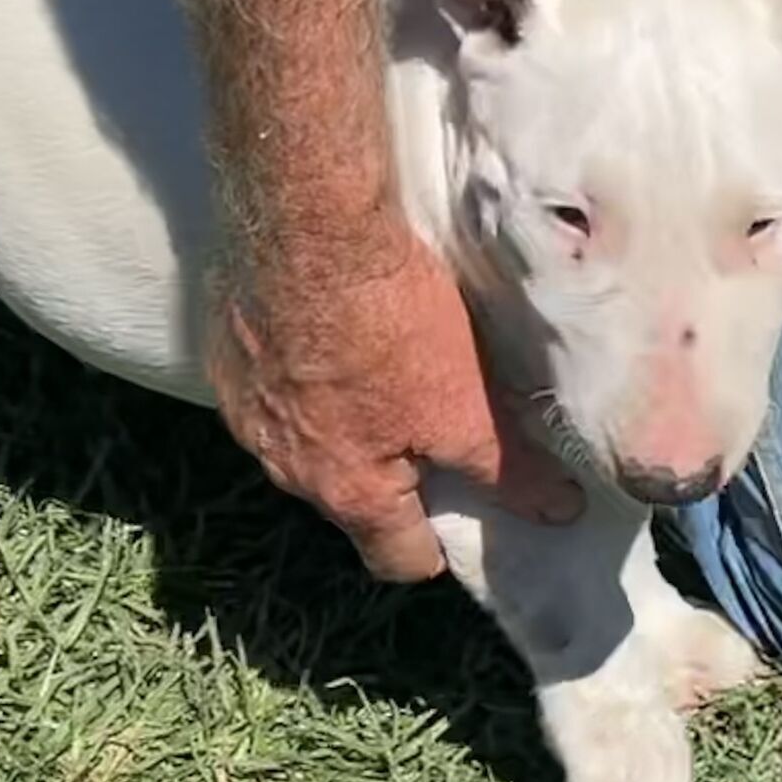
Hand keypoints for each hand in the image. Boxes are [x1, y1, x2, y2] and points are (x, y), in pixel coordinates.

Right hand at [207, 225, 578, 578]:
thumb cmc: (387, 320)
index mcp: (345, 491)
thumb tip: (558, 512)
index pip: (396, 559)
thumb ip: (507, 468)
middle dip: (393, 478)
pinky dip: (303, 371)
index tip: (465, 520)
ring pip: (306, 441)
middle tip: (436, 430)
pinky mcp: (224, 354)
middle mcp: (282, 465)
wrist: (304, 221)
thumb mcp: (464, 403)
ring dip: (343, 421)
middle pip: (350, 499)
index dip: (438, 546)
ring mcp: (242, 410)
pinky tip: (334, 329)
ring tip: (386, 370)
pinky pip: (270, 384)